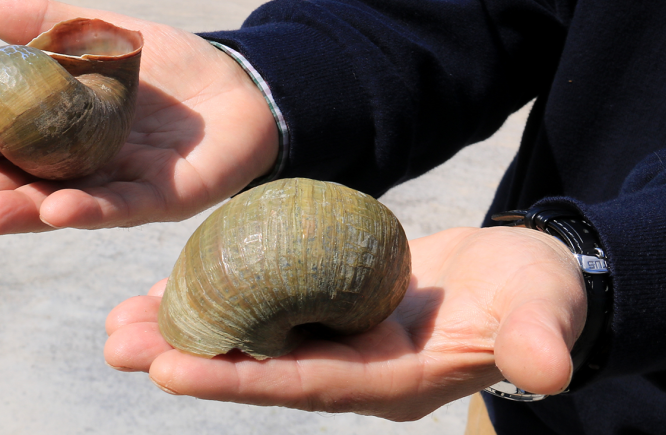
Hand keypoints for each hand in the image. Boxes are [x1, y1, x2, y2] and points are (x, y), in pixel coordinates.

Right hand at [0, 0, 278, 234]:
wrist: (241, 81)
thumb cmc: (168, 66)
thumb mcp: (102, 34)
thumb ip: (50, 24)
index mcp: (60, 135)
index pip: (5, 153)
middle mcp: (82, 170)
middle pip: (24, 188)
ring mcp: (119, 188)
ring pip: (62, 206)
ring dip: (22, 213)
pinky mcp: (162, 198)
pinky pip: (121, 208)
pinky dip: (88, 211)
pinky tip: (56, 211)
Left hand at [104, 226, 586, 420]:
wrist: (525, 278)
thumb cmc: (537, 296)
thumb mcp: (543, 312)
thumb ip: (539, 338)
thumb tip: (549, 368)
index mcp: (389, 379)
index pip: (303, 386)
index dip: (237, 381)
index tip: (169, 372)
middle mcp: (350, 368)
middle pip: (256, 369)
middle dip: (185, 359)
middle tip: (116, 345)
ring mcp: (336, 340)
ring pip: (247, 340)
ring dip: (183, 332)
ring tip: (118, 322)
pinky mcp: (326, 308)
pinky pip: (261, 305)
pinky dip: (215, 297)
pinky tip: (165, 288)